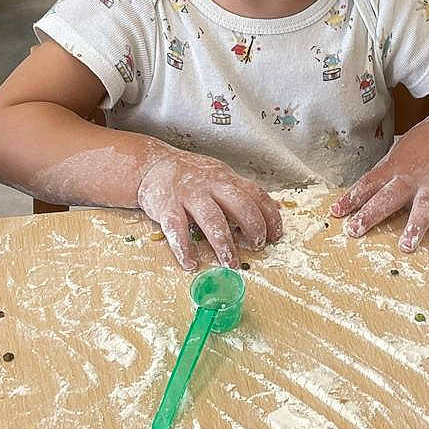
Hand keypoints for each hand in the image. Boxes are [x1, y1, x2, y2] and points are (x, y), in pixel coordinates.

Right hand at [137, 152, 281, 270]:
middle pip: (240, 205)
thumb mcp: (221, 176)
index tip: (276, 235)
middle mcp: (211, 185)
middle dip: (253, 228)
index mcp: (226, 179)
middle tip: (257, 247)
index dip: (270, 216)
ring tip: (230, 263)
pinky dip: (184, 249)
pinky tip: (191, 263)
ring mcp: (189, 195)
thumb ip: (244, 192)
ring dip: (224, 244)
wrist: (153, 165)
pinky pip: (177, 229)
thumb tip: (276, 207)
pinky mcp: (167, 206)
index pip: (256, 195)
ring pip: (212, 219)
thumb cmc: (191, 175)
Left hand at [329, 136, 428, 251]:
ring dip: (415, 226)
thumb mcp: (399, 154)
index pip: (368, 183)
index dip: (351, 198)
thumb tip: (364, 193)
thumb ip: (385, 175)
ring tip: (406, 245)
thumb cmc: (425, 144)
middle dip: (371, 213)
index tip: (337, 213)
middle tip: (356, 230)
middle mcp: (413, 177)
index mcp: (395, 168)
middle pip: (389, 196)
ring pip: (424, 205)